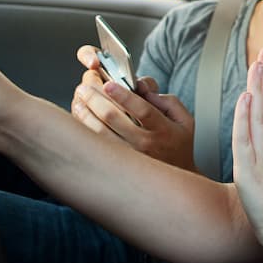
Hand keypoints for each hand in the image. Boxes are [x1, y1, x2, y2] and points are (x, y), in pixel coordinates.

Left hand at [73, 45, 195, 168]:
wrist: (175, 178)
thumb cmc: (178, 144)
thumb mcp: (184, 119)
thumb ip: (166, 100)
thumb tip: (143, 88)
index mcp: (162, 129)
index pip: (142, 110)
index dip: (123, 95)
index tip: (109, 83)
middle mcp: (145, 143)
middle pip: (114, 118)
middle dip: (96, 98)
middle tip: (85, 85)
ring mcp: (129, 155)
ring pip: (99, 131)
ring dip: (86, 112)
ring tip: (79, 98)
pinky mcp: (118, 163)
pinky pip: (96, 144)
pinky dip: (85, 127)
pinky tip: (80, 115)